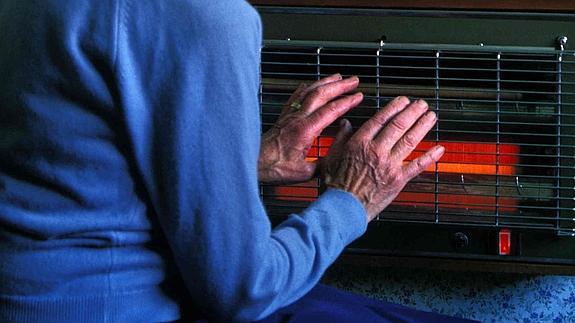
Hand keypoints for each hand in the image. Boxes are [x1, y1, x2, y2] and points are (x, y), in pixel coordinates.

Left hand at [258, 74, 362, 183]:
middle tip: (353, 81)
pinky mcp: (283, 117)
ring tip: (337, 78)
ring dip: (325, 82)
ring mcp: (289, 116)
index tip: (358, 96)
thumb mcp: (304, 172)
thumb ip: (322, 165)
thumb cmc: (274, 167)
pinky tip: (310, 84)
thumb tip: (336, 159)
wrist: (254, 162)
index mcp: (305, 130)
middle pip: (321, 94)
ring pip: (309, 91)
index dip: (346, 102)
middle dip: (339, 86)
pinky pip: (296, 96)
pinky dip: (306, 87)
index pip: (330, 110)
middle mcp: (297, 119)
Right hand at [322, 96, 444, 220]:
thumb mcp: (331, 157)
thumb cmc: (336, 185)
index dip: (394, 107)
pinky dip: (430, 156)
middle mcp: (377, 151)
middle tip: (421, 104)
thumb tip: (345, 124)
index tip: (403, 101)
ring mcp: (390, 165)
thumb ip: (340, 138)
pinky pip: (417, 166)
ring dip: (423, 126)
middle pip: (399, 125)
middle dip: (413, 112)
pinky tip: (439, 148)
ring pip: (410, 140)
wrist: (343, 207)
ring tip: (431, 116)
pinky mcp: (398, 180)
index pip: (381, 119)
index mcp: (360, 143)